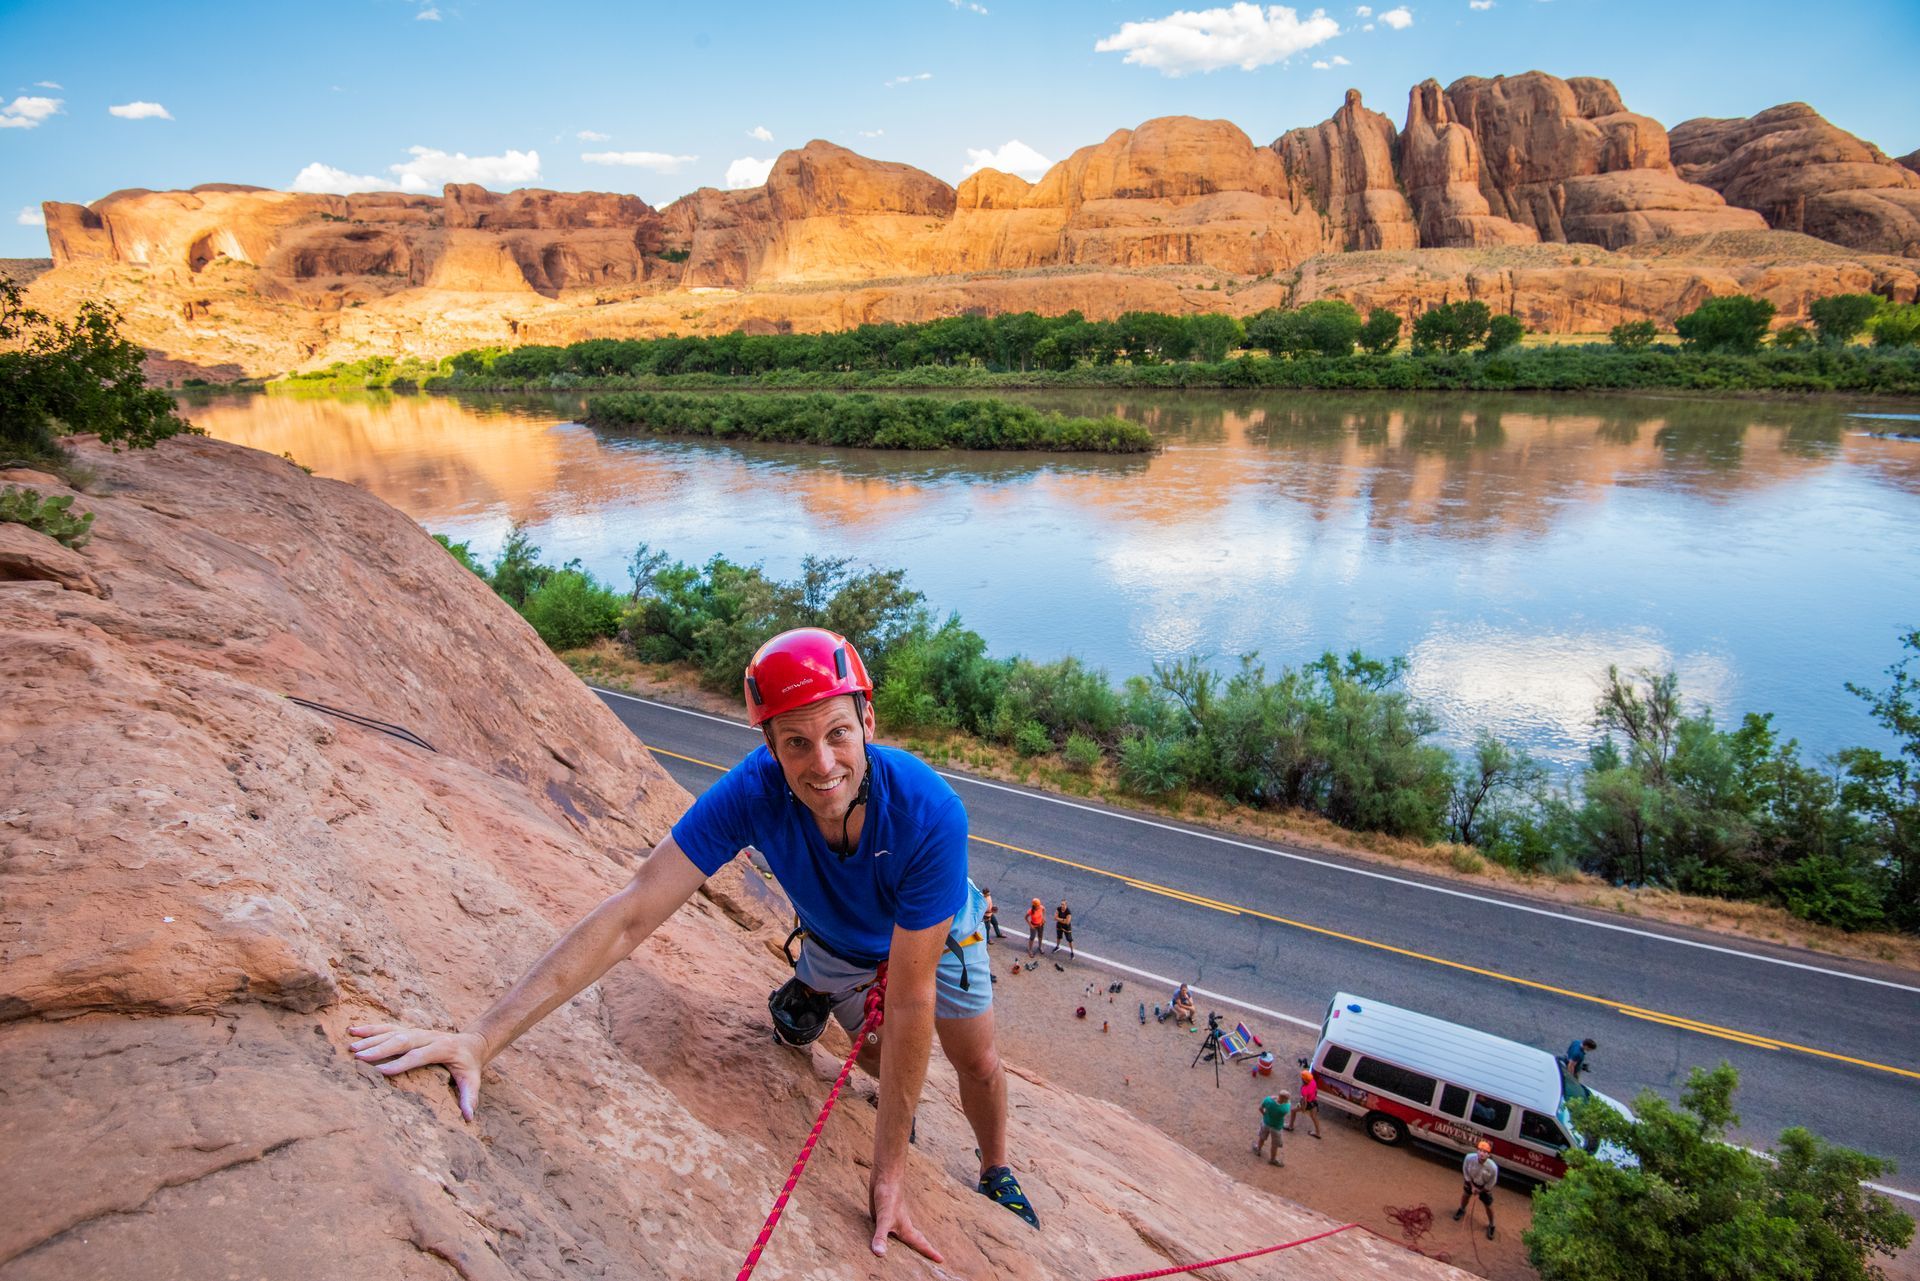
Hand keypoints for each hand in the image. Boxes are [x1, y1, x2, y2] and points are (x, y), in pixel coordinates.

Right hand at [348, 1023, 486, 1120]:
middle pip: (403, 1041)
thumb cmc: (468, 1066)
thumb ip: (470, 1097)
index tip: (381, 1072)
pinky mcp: (409, 1031)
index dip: (401, 1063)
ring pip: (392, 1032)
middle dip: (380, 1049)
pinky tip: (352, 1030)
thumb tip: (469, 1116)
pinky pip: (387, 1028)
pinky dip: (370, 1029)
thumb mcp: (473, 1080)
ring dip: (371, 1039)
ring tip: (352, 1048)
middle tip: (359, 1058)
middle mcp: (428, 1036)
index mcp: (443, 1048)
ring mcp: (417, 1032)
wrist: (470, 1044)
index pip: (420, 1055)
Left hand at [868, 1173, 942, 1262]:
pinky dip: (893, 1235)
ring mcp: (893, 1220)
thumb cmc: (888, 1196)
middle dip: (924, 1248)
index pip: (920, 1244)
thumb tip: (879, 1254)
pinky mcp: (883, 1215)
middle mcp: (901, 1225)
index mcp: (905, 1228)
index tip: (942, 1260)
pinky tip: (889, 1235)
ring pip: (903, 1234)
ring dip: (910, 1242)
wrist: (886, 1176)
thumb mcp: (883, 1219)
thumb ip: (881, 1237)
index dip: (930, 1252)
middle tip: (934, 1256)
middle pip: (916, 1240)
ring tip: (913, 1250)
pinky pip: (890, 1229)